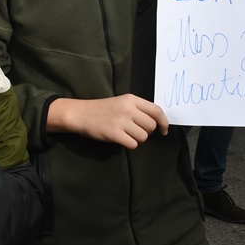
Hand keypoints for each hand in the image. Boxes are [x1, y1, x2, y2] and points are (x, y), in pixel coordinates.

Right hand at [48, 95, 168, 148]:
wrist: (81, 114)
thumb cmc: (103, 110)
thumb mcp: (122, 103)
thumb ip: (138, 109)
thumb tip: (156, 122)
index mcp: (132, 100)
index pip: (156, 110)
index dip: (163, 122)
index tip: (163, 130)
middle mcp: (128, 109)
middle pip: (151, 126)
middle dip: (147, 132)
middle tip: (136, 132)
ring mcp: (121, 121)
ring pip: (143, 136)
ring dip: (138, 140)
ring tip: (128, 136)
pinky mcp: (114, 133)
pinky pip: (133, 144)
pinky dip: (130, 145)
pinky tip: (122, 140)